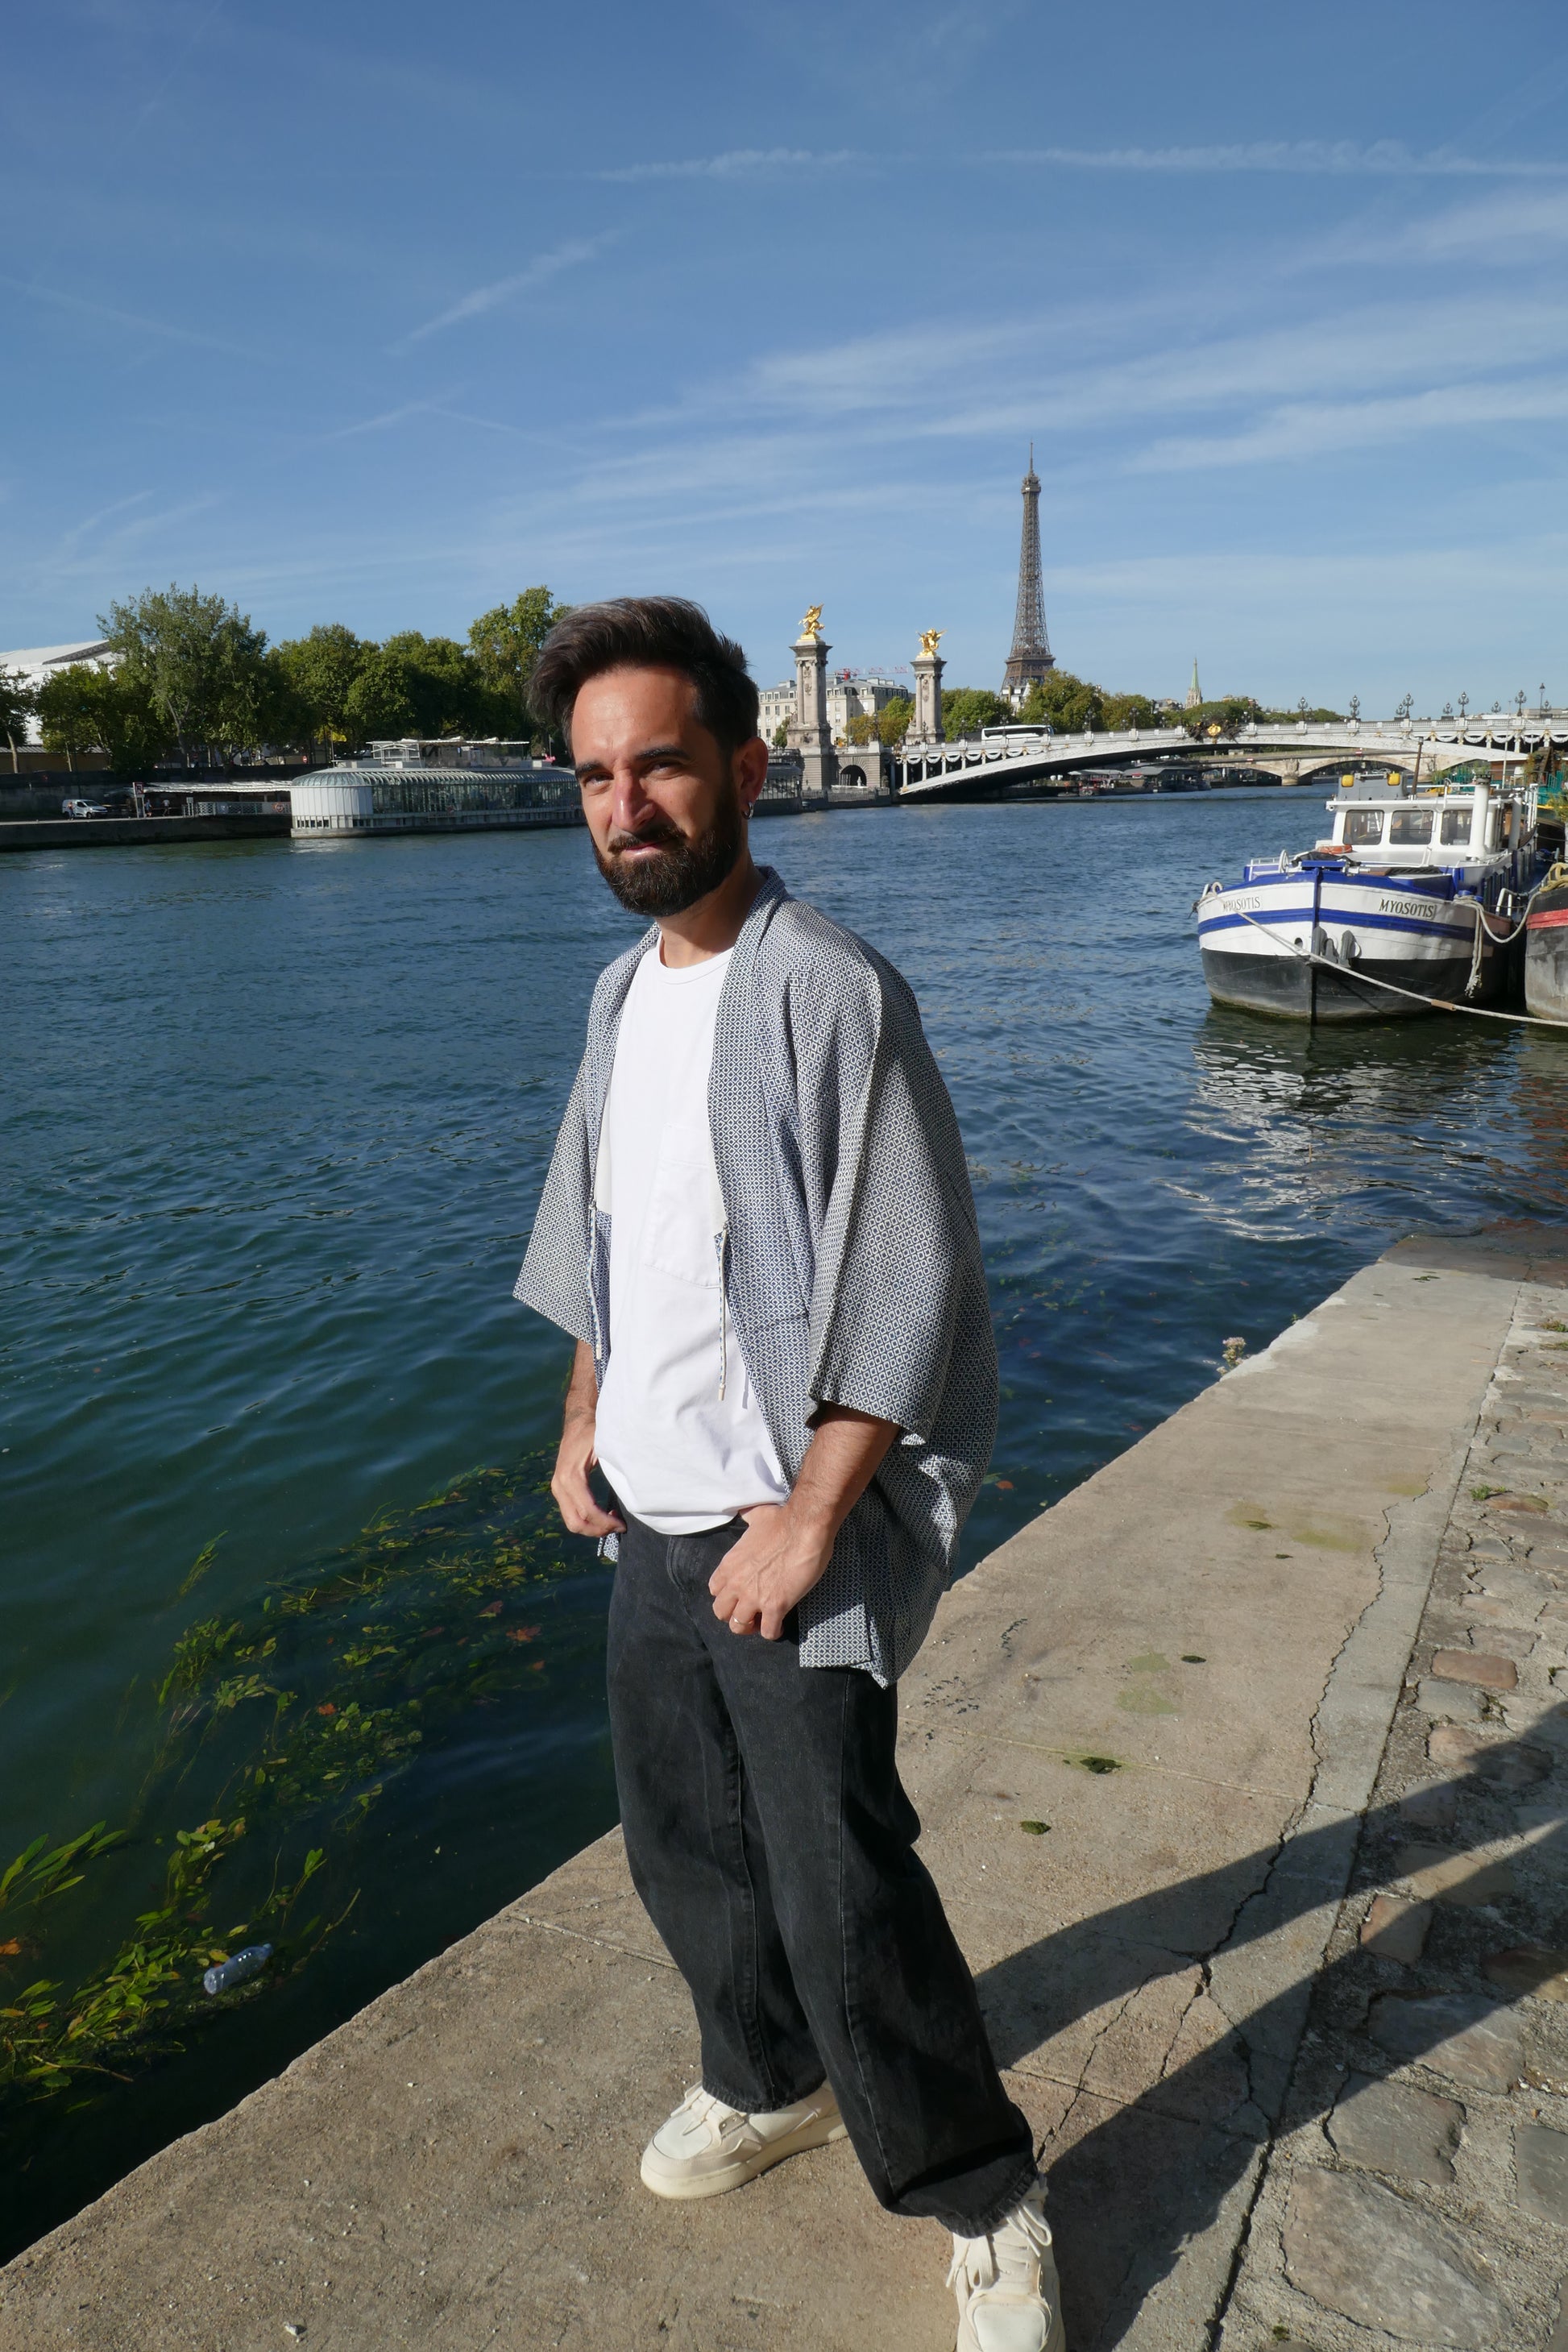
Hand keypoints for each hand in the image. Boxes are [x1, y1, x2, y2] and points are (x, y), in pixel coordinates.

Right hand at [550, 1407, 623, 1540]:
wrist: (578, 1421)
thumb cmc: (595, 1432)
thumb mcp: (605, 1445)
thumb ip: (615, 1465)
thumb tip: (633, 1487)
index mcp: (571, 1476)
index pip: (587, 1510)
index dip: (606, 1522)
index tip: (622, 1525)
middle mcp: (560, 1485)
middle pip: (575, 1523)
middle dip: (598, 1531)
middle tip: (619, 1527)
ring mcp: (557, 1488)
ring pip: (571, 1522)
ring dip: (593, 1528)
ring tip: (613, 1522)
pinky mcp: (560, 1490)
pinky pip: (571, 1514)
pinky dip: (587, 1521)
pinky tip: (604, 1515)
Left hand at [708, 1502, 832, 1641]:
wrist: (805, 1526)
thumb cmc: (783, 1519)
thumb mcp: (756, 1515)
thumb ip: (747, 1517)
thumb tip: (747, 1509)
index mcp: (729, 1564)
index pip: (714, 1591)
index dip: (727, 1595)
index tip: (741, 1594)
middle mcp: (736, 1583)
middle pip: (721, 1613)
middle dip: (735, 1614)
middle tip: (752, 1610)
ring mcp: (754, 1597)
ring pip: (739, 1628)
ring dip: (752, 1627)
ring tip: (764, 1620)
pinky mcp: (775, 1606)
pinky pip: (768, 1631)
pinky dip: (774, 1631)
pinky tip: (781, 1624)